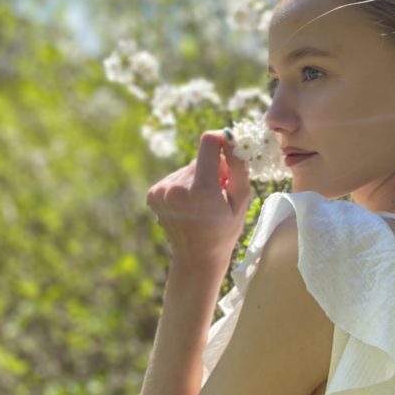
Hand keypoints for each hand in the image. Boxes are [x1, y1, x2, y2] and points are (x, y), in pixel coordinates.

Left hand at [146, 130, 250, 278]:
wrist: (197, 257)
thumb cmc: (224, 229)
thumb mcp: (241, 200)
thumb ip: (238, 166)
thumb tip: (229, 137)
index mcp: (201, 189)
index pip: (208, 142)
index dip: (221, 140)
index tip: (229, 146)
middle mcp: (177, 188)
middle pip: (200, 158)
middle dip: (213, 169)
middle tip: (219, 192)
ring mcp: (161, 191)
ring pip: (188, 169)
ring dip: (198, 179)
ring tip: (203, 203)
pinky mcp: (153, 194)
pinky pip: (176, 178)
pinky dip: (185, 186)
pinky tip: (189, 205)